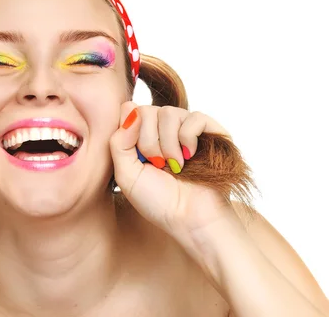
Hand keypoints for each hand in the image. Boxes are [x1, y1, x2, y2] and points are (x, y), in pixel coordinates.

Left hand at [109, 102, 235, 239]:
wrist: (193, 220)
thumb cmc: (159, 202)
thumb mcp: (126, 175)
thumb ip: (118, 141)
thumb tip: (129, 107)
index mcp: (142, 135)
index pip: (129, 110)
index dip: (131, 131)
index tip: (138, 156)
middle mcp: (163, 127)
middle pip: (146, 110)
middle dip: (148, 143)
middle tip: (158, 165)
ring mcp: (186, 127)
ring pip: (168, 112)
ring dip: (168, 144)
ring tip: (175, 166)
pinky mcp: (210, 131)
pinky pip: (194, 117)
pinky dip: (188, 138)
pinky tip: (190, 157)